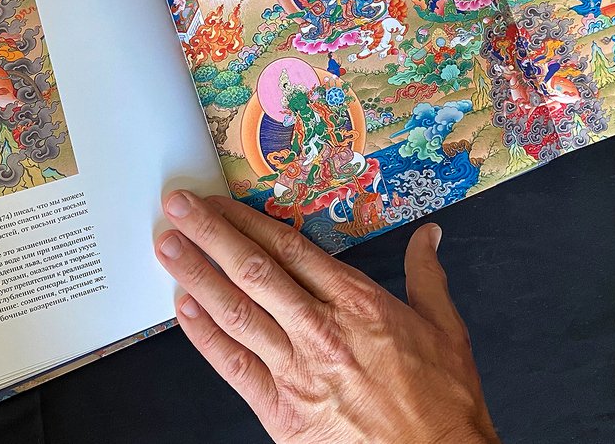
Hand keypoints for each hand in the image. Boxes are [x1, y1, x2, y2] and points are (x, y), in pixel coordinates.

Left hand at [155, 191, 499, 443]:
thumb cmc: (442, 404)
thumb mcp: (445, 329)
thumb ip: (427, 275)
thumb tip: (429, 235)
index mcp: (359, 303)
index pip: (291, 248)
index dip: (249, 220)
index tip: (221, 202)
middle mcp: (322, 330)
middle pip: (255, 271)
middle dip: (211, 235)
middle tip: (179, 207)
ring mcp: (298, 371)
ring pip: (237, 312)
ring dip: (197, 275)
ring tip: (169, 247)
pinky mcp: (283, 412)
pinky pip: (235, 367)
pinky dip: (206, 337)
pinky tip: (183, 310)